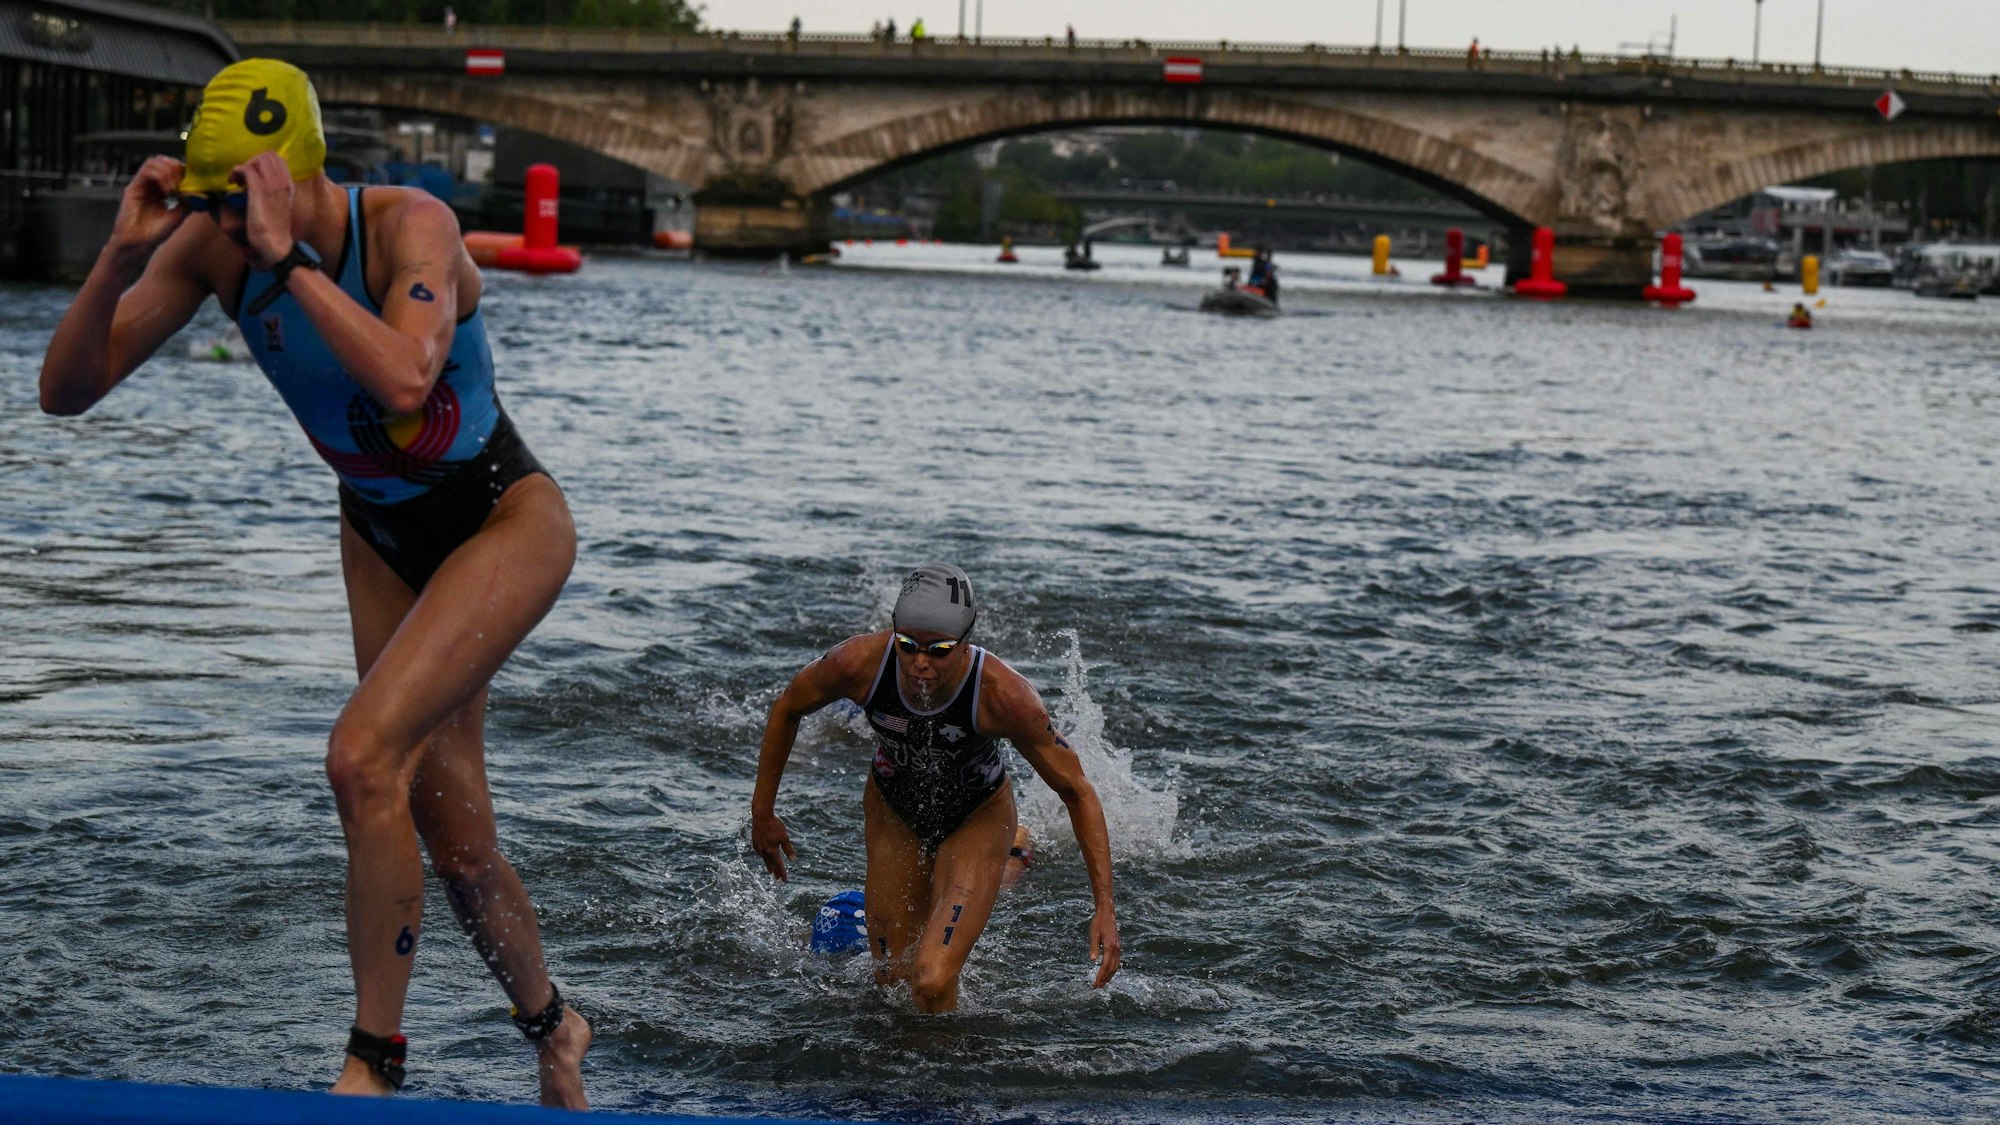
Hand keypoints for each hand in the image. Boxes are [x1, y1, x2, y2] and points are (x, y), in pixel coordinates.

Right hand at [107, 156, 190, 256]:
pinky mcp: (132, 188)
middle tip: (184, 181)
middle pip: (162, 161)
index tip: (193, 180)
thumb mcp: (178, 215)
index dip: (183, 170)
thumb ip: (187, 202)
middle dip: (176, 167)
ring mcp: (140, 185)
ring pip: (153, 162)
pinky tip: (168, 191)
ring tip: (175, 188)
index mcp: (160, 189)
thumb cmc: (155, 232)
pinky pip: (145, 171)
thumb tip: (200, 191)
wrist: (137, 244)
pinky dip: (160, 176)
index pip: (171, 168)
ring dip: (168, 171)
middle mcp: (149, 184)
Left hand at [232, 151, 296, 268]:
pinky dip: (236, 172)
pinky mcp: (258, 191)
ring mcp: (271, 185)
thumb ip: (274, 195)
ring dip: (244, 165)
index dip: (262, 162)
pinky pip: (246, 169)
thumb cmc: (275, 232)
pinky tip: (233, 182)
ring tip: (238, 179)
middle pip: (268, 155)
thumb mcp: (279, 208)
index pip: (278, 159)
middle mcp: (282, 182)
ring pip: (257, 159)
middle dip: (252, 161)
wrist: (276, 246)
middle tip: (244, 176)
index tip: (254, 174)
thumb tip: (260, 189)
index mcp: (289, 186)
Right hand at [751, 810, 795, 879]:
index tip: (784, 880)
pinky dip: (763, 857)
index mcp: (772, 850)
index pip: (778, 865)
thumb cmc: (775, 825)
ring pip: (764, 859)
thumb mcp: (784, 837)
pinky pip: (760, 853)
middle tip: (778, 878)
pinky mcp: (755, 842)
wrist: (761, 816)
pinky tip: (765, 857)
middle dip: (775, 871)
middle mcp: (764, 851)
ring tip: (771, 871)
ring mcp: (758, 847)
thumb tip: (793, 860)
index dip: (782, 872)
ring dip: (768, 865)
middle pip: (771, 864)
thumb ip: (788, 849)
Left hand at [1088, 905, 1120, 987]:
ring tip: (1102, 983)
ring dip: (1109, 976)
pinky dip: (1112, 970)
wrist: (1107, 914)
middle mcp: (1116, 949)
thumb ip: (1093, 947)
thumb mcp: (1093, 934)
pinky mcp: (1118, 947)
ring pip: (1115, 966)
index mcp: (1110, 946)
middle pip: (1112, 968)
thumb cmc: (1098, 923)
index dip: (1100, 976)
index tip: (1095, 984)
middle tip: (1097, 987)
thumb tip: (1092, 960)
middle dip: (1105, 979)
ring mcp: (1118, 948)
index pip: (1105, 965)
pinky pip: (1116, 962)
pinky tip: (1107, 973)